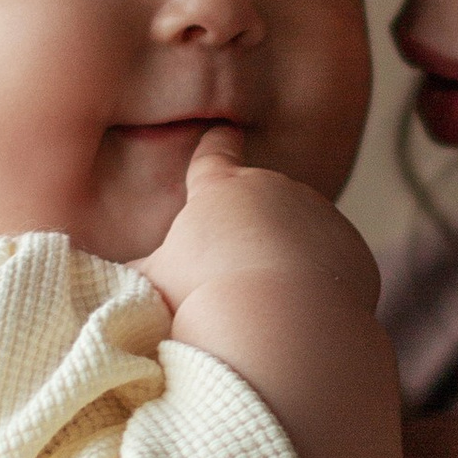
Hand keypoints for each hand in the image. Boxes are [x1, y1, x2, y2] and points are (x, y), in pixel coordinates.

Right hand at [135, 124, 380, 319]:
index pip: (216, 153)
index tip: (223, 131)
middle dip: (252, 227)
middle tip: (235, 273)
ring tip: (268, 301)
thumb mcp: (153, 280)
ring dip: (288, 256)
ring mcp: (319, 215)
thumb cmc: (202, 297)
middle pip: (261, 201)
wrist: (278, 325)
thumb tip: (106, 275)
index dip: (217, 144)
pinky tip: (301, 313)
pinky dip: (320, 283)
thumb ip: (137, 271)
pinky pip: (332, 264)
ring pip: (300, 233)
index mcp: (222, 188)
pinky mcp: (352, 249)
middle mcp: (275, 188)